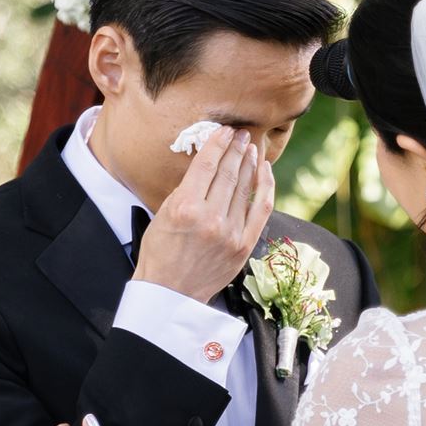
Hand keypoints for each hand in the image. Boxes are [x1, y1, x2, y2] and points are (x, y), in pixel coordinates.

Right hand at [134, 125, 274, 303]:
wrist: (170, 293)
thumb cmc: (160, 255)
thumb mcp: (162, 215)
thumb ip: (185, 190)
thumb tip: (207, 165)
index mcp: (185, 208)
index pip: (206, 164)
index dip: (217, 143)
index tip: (223, 131)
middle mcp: (210, 218)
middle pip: (228, 172)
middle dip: (235, 149)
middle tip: (241, 134)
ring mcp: (230, 233)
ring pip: (245, 187)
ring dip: (250, 163)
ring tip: (251, 148)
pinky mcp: (244, 245)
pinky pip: (261, 208)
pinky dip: (265, 186)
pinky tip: (265, 171)